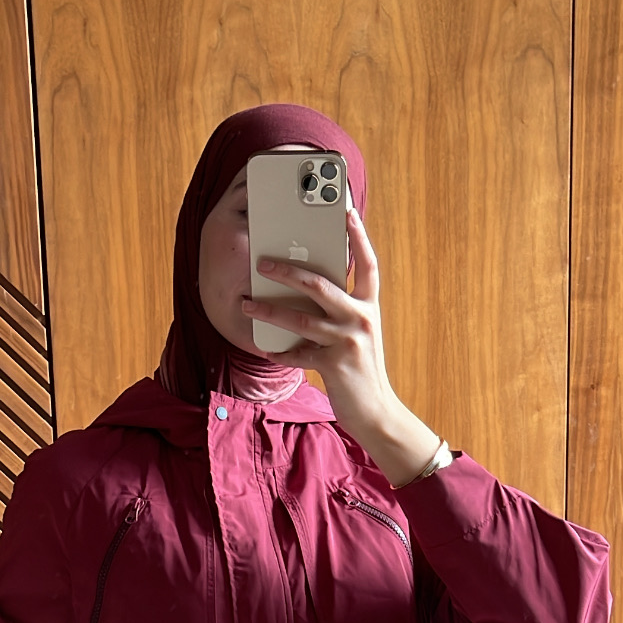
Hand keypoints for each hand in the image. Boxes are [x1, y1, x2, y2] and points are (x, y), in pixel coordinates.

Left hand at [241, 206, 442, 485]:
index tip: (344, 210)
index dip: (357, 235)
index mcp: (370, 304)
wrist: (375, 412)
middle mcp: (361, 317)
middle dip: (287, 270)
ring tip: (246, 302)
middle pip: (320, 283)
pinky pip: (297, 353)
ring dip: (269, 309)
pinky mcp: (334, 365)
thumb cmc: (361, 368)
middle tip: (262, 261)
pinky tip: (263, 347)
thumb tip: (307, 285)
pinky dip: (279, 351)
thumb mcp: (358, 332)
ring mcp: (348, 341)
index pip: (367, 261)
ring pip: (300, 317)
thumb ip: (341, 308)